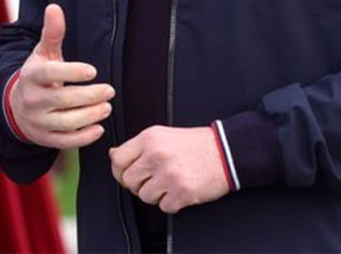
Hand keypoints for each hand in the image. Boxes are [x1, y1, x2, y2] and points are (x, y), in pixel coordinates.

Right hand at [8, 3, 113, 148]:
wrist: (16, 106)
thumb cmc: (37, 75)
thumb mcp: (42, 54)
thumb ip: (51, 33)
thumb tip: (54, 7)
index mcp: (31, 76)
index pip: (50, 73)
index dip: (71, 72)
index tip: (93, 71)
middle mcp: (32, 99)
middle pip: (63, 99)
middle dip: (90, 96)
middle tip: (109, 90)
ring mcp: (37, 121)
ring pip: (67, 122)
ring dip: (90, 115)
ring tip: (107, 107)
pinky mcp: (44, 138)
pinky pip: (65, 141)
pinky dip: (84, 137)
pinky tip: (98, 128)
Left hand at [110, 125, 228, 212]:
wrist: (225, 151)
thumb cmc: (195, 144)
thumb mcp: (162, 134)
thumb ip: (138, 146)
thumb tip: (114, 155)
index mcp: (149, 138)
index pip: (118, 159)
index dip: (119, 170)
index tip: (126, 173)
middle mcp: (157, 155)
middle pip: (129, 180)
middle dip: (138, 184)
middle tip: (151, 180)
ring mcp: (169, 175)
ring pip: (144, 196)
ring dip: (155, 194)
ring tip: (168, 183)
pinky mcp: (182, 192)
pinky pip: (164, 207)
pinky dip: (171, 203)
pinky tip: (179, 190)